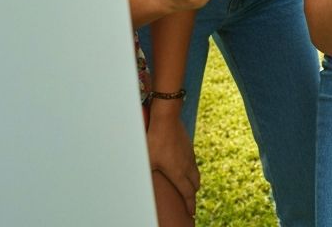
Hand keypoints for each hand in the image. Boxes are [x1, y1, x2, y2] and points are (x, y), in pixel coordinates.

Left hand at [146, 103, 198, 217]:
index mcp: (178, 172)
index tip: (192, 213)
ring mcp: (189, 154)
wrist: (167, 118)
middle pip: (195, 184)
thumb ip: (145, 176)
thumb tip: (136, 189)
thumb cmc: (154, 140)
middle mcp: (187, 165)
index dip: (190, 205)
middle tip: (189, 202)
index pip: (188, 193)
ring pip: (196, 172)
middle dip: (193, 194)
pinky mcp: (189, 145)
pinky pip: (193, 162)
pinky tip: (183, 168)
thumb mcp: (147, 161)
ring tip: (188, 187)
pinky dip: (191, 170)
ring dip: (193, 182)